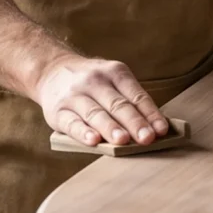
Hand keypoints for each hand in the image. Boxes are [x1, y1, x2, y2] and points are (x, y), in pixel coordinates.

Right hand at [34, 54, 169, 146]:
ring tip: (123, 141)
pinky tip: (93, 141)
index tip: (161, 130)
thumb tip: (154, 131)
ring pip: (96, 114)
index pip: (135, 95)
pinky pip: (72, 124)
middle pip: (117, 104)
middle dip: (134, 122)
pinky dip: (83, 133)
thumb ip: (129, 101)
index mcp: (114, 72)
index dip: (150, 113)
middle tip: (147, 138)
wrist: (50, 70)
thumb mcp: (111, 80)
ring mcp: (74, 96)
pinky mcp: (58, 112)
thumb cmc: (91, 84)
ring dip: (111, 128)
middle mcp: (94, 81)